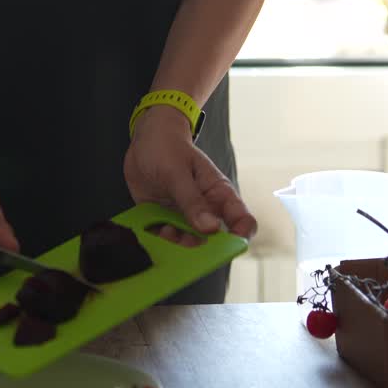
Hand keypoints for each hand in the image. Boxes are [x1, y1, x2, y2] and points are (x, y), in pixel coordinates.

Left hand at [123, 105, 256, 242]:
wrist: (145, 139)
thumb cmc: (168, 147)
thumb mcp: (177, 172)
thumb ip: (192, 200)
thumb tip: (211, 229)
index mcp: (218, 195)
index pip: (241, 221)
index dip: (240, 237)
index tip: (226, 248)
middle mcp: (204, 210)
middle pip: (212, 241)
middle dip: (200, 249)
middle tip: (183, 241)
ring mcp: (184, 216)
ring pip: (187, 244)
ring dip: (176, 246)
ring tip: (164, 230)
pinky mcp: (164, 219)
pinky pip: (164, 239)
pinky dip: (158, 240)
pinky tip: (150, 230)